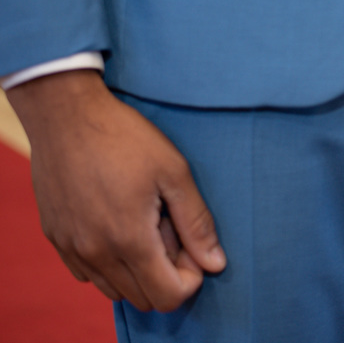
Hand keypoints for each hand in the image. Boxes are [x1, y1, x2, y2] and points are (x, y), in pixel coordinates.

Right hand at [7, 70, 225, 311]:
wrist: (67, 116)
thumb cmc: (126, 138)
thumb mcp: (174, 173)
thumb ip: (196, 223)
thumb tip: (215, 263)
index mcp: (129, 240)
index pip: (167, 296)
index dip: (190, 278)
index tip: (193, 245)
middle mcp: (96, 253)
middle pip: (143, 297)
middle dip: (166, 274)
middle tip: (170, 229)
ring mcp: (72, 248)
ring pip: (114, 289)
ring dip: (138, 269)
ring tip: (145, 223)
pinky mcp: (56, 238)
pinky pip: (88, 273)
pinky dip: (110, 262)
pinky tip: (118, 224)